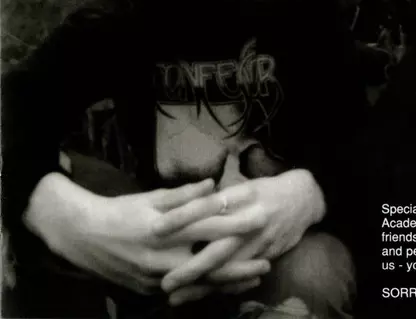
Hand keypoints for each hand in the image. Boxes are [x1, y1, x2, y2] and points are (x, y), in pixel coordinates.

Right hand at [24, 173, 263, 294]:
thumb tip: (214, 186)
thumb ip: (185, 194)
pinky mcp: (150, 290)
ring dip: (231, 282)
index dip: (235, 221)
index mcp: (165, 230)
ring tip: (257, 276)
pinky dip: (208, 289)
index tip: (260, 215)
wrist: (85, 236)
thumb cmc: (122, 211)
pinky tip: (228, 288)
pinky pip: (186, 292)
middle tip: (268, 259)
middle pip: (210, 264)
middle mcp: (162, 258)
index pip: (207, 226)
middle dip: (241, 263)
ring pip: (201, 285)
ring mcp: (156, 279)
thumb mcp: (152, 198)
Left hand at [160, 169, 324, 297]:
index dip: (181, 217)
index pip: (207, 206)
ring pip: (226, 269)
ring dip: (200, 285)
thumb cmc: (264, 189)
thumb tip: (179, 204)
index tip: (155, 228)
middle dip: (189, 267)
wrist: (303, 199)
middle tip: (162, 280)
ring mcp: (257, 242)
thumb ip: (214, 197)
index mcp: (240, 196)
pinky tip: (200, 295)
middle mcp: (249, 220)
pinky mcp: (264, 256)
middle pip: (216, 247)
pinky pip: (239, 276)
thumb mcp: (240, 185)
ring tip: (173, 296)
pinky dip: (220, 288)